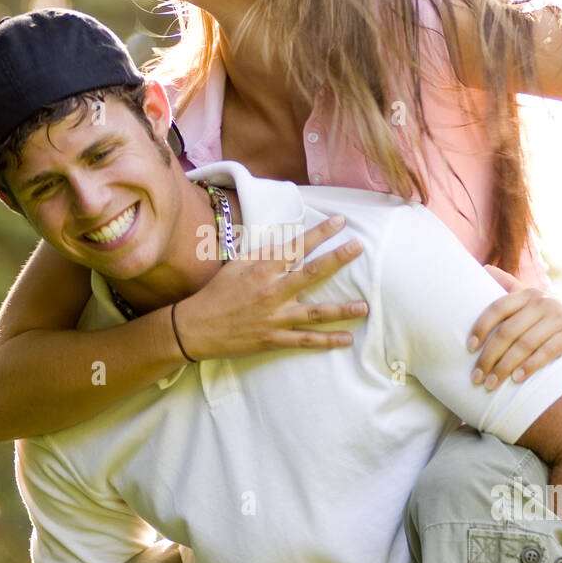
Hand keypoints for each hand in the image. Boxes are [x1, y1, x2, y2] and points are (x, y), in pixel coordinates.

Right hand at [174, 215, 369, 361]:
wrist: (196, 327)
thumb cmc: (217, 292)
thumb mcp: (236, 264)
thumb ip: (263, 253)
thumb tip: (285, 240)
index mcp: (262, 269)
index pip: (296, 246)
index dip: (319, 233)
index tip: (340, 221)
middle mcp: (272, 291)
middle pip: (312, 273)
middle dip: (337, 259)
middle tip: (358, 247)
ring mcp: (275, 317)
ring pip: (316, 312)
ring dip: (342, 309)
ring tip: (365, 306)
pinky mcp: (274, 338)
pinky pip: (305, 340)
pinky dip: (327, 341)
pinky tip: (346, 338)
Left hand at [466, 267, 561, 389]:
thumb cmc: (557, 314)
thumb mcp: (534, 298)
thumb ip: (509, 286)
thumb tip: (483, 268)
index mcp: (527, 295)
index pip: (497, 308)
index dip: (481, 327)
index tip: (469, 348)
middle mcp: (542, 303)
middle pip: (508, 331)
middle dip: (489, 356)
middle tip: (477, 377)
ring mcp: (559, 318)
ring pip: (525, 344)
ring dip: (505, 366)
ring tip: (492, 384)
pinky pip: (547, 352)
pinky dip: (530, 366)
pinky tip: (517, 379)